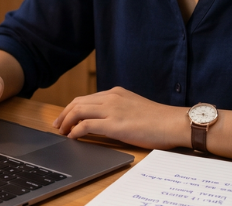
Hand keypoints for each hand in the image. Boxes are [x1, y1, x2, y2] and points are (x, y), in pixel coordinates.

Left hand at [52, 86, 186, 149]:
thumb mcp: (134, 107)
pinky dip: (76, 131)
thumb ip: (119, 109)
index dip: (72, 108)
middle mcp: (111, 97)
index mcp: (116, 92)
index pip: (86, 98)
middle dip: (64, 114)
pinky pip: (86, 125)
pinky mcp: (114, 124)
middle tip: (58, 125)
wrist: (174, 122)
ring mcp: (112, 109)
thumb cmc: (159, 119)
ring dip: (66, 122)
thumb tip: (105, 120)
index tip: (65, 117)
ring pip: (78, 111)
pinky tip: (73, 137)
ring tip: (62, 132)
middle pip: (78, 102)